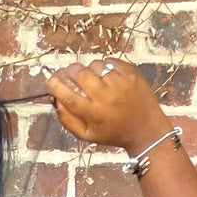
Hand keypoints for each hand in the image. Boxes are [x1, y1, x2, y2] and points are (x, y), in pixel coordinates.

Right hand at [47, 58, 169, 154]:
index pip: (68, 95)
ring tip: (93, 78)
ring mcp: (121, 83)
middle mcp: (107, 97)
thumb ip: (68, 119)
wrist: (146, 130)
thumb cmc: (113, 133)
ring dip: (89, 69)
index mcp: (94, 114)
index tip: (50, 79)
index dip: (56, 85)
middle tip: (68, 73)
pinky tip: (107, 76)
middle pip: (81, 74)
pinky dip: (105, 66)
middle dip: (70, 71)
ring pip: (95, 65)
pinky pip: (111, 61)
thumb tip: (55, 99)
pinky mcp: (131, 74)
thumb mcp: (87, 135)